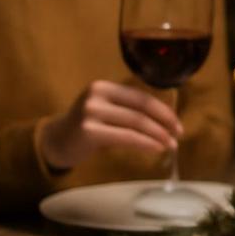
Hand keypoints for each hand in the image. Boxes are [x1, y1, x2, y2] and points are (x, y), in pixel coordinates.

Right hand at [39, 80, 180, 169]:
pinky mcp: (89, 131)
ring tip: (170, 145)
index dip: (163, 110)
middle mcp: (97, 95)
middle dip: (164, 123)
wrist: (56, 142)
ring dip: (158, 135)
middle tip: (178, 136)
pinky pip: (126, 137)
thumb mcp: (106, 111)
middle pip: (141, 108)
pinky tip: (156, 148)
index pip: (142, 97)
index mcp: (104, 87)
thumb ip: (129, 110)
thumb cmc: (88, 128)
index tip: (177, 124)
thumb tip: (167, 121)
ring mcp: (91, 112)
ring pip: (136, 122)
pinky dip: (145, 143)